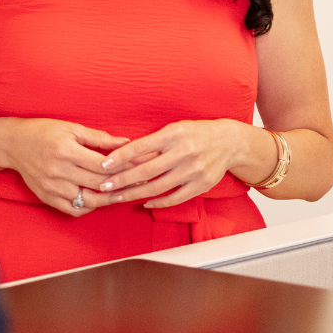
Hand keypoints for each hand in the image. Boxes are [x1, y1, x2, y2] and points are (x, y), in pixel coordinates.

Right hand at [2, 118, 128, 216]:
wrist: (13, 144)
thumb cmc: (44, 132)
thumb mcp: (71, 128)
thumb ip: (99, 138)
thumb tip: (127, 143)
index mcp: (66, 150)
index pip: (102, 164)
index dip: (124, 167)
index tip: (141, 166)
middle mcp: (58, 171)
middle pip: (98, 183)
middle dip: (122, 184)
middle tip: (140, 182)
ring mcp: (52, 187)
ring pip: (88, 200)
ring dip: (109, 199)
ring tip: (124, 195)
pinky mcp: (46, 197)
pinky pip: (73, 209)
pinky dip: (89, 207)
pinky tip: (99, 201)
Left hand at [95, 119, 271, 208]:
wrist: (229, 142)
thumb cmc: (195, 133)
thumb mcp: (174, 130)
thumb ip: (152, 143)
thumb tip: (124, 156)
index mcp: (174, 134)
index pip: (141, 147)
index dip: (120, 156)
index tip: (103, 164)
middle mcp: (184, 152)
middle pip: (146, 171)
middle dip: (122, 180)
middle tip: (103, 186)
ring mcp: (194, 170)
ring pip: (158, 187)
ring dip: (134, 194)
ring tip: (117, 197)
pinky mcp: (201, 185)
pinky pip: (175, 198)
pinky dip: (158, 203)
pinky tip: (144, 203)